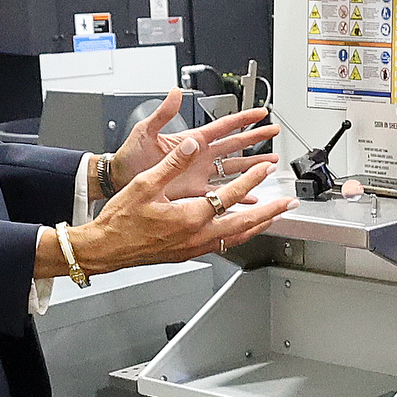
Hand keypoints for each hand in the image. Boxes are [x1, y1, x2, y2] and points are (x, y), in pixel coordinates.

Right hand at [44, 135, 292, 278]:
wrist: (106, 248)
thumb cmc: (121, 220)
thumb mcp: (146, 184)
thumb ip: (173, 162)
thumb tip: (191, 143)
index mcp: (190, 216)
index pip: (231, 194)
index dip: (253, 179)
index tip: (267, 168)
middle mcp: (198, 235)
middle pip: (246, 223)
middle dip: (272, 211)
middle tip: (290, 202)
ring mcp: (195, 247)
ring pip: (238, 236)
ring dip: (259, 224)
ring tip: (275, 216)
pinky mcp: (190, 252)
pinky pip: (224, 242)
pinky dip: (239, 233)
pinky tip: (242, 230)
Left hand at [109, 92, 276, 201]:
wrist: (121, 180)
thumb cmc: (129, 156)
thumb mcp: (146, 131)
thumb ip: (163, 113)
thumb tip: (174, 93)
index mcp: (192, 139)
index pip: (224, 126)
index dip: (243, 118)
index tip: (260, 112)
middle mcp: (199, 155)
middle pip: (235, 144)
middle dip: (256, 137)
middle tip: (273, 131)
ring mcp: (199, 173)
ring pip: (233, 167)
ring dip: (252, 165)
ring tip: (270, 163)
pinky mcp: (195, 190)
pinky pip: (221, 192)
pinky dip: (237, 194)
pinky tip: (250, 196)